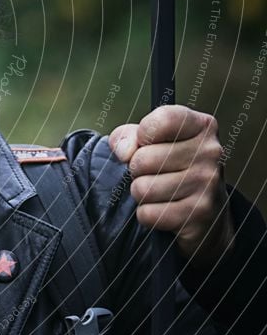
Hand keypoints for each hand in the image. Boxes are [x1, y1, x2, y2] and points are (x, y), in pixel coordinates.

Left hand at [109, 105, 234, 268]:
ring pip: (142, 189)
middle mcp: (210, 152)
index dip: (143, 134)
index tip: (146, 141)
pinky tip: (165, 208)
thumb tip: (124, 151)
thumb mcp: (152, 141)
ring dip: (142, 193)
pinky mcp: (199, 213)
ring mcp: (207, 183)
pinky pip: (148, 214)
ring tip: (160, 190)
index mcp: (201, 126)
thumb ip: (128, 136)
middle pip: (141, 159)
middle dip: (137, 170)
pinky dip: (148, 214)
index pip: (162, 119)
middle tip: (155, 172)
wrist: (207, 210)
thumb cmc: (173, 166)